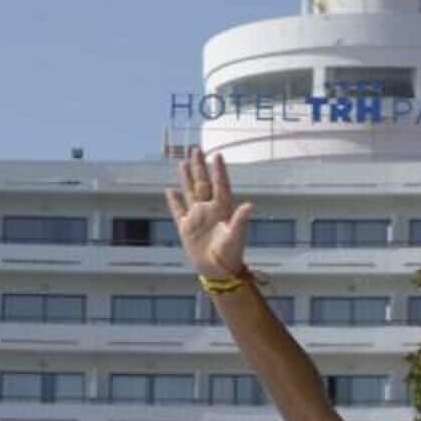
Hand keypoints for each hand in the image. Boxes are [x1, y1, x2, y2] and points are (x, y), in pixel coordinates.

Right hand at [167, 145, 253, 281]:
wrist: (218, 271)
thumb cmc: (231, 254)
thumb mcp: (236, 236)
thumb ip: (240, 220)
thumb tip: (250, 205)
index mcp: (223, 209)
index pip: (220, 184)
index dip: (219, 170)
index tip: (217, 155)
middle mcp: (209, 209)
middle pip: (203, 183)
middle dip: (199, 166)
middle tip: (196, 149)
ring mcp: (197, 217)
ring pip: (191, 192)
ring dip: (187, 178)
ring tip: (183, 162)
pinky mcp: (186, 228)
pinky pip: (178, 210)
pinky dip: (174, 201)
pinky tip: (170, 190)